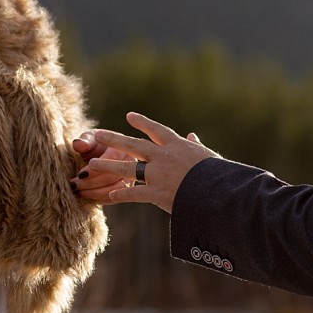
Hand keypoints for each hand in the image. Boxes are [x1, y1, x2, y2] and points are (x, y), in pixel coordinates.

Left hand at [77, 112, 219, 212]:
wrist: (220, 192)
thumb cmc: (219, 175)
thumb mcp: (208, 156)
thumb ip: (196, 146)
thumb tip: (192, 136)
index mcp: (177, 146)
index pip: (156, 130)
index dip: (142, 122)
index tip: (129, 116)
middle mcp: (164, 157)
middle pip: (133, 144)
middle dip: (114, 138)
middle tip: (98, 133)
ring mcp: (158, 174)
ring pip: (127, 167)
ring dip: (108, 165)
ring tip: (92, 164)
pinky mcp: (157, 192)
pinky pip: (134, 193)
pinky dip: (121, 195)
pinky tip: (108, 196)